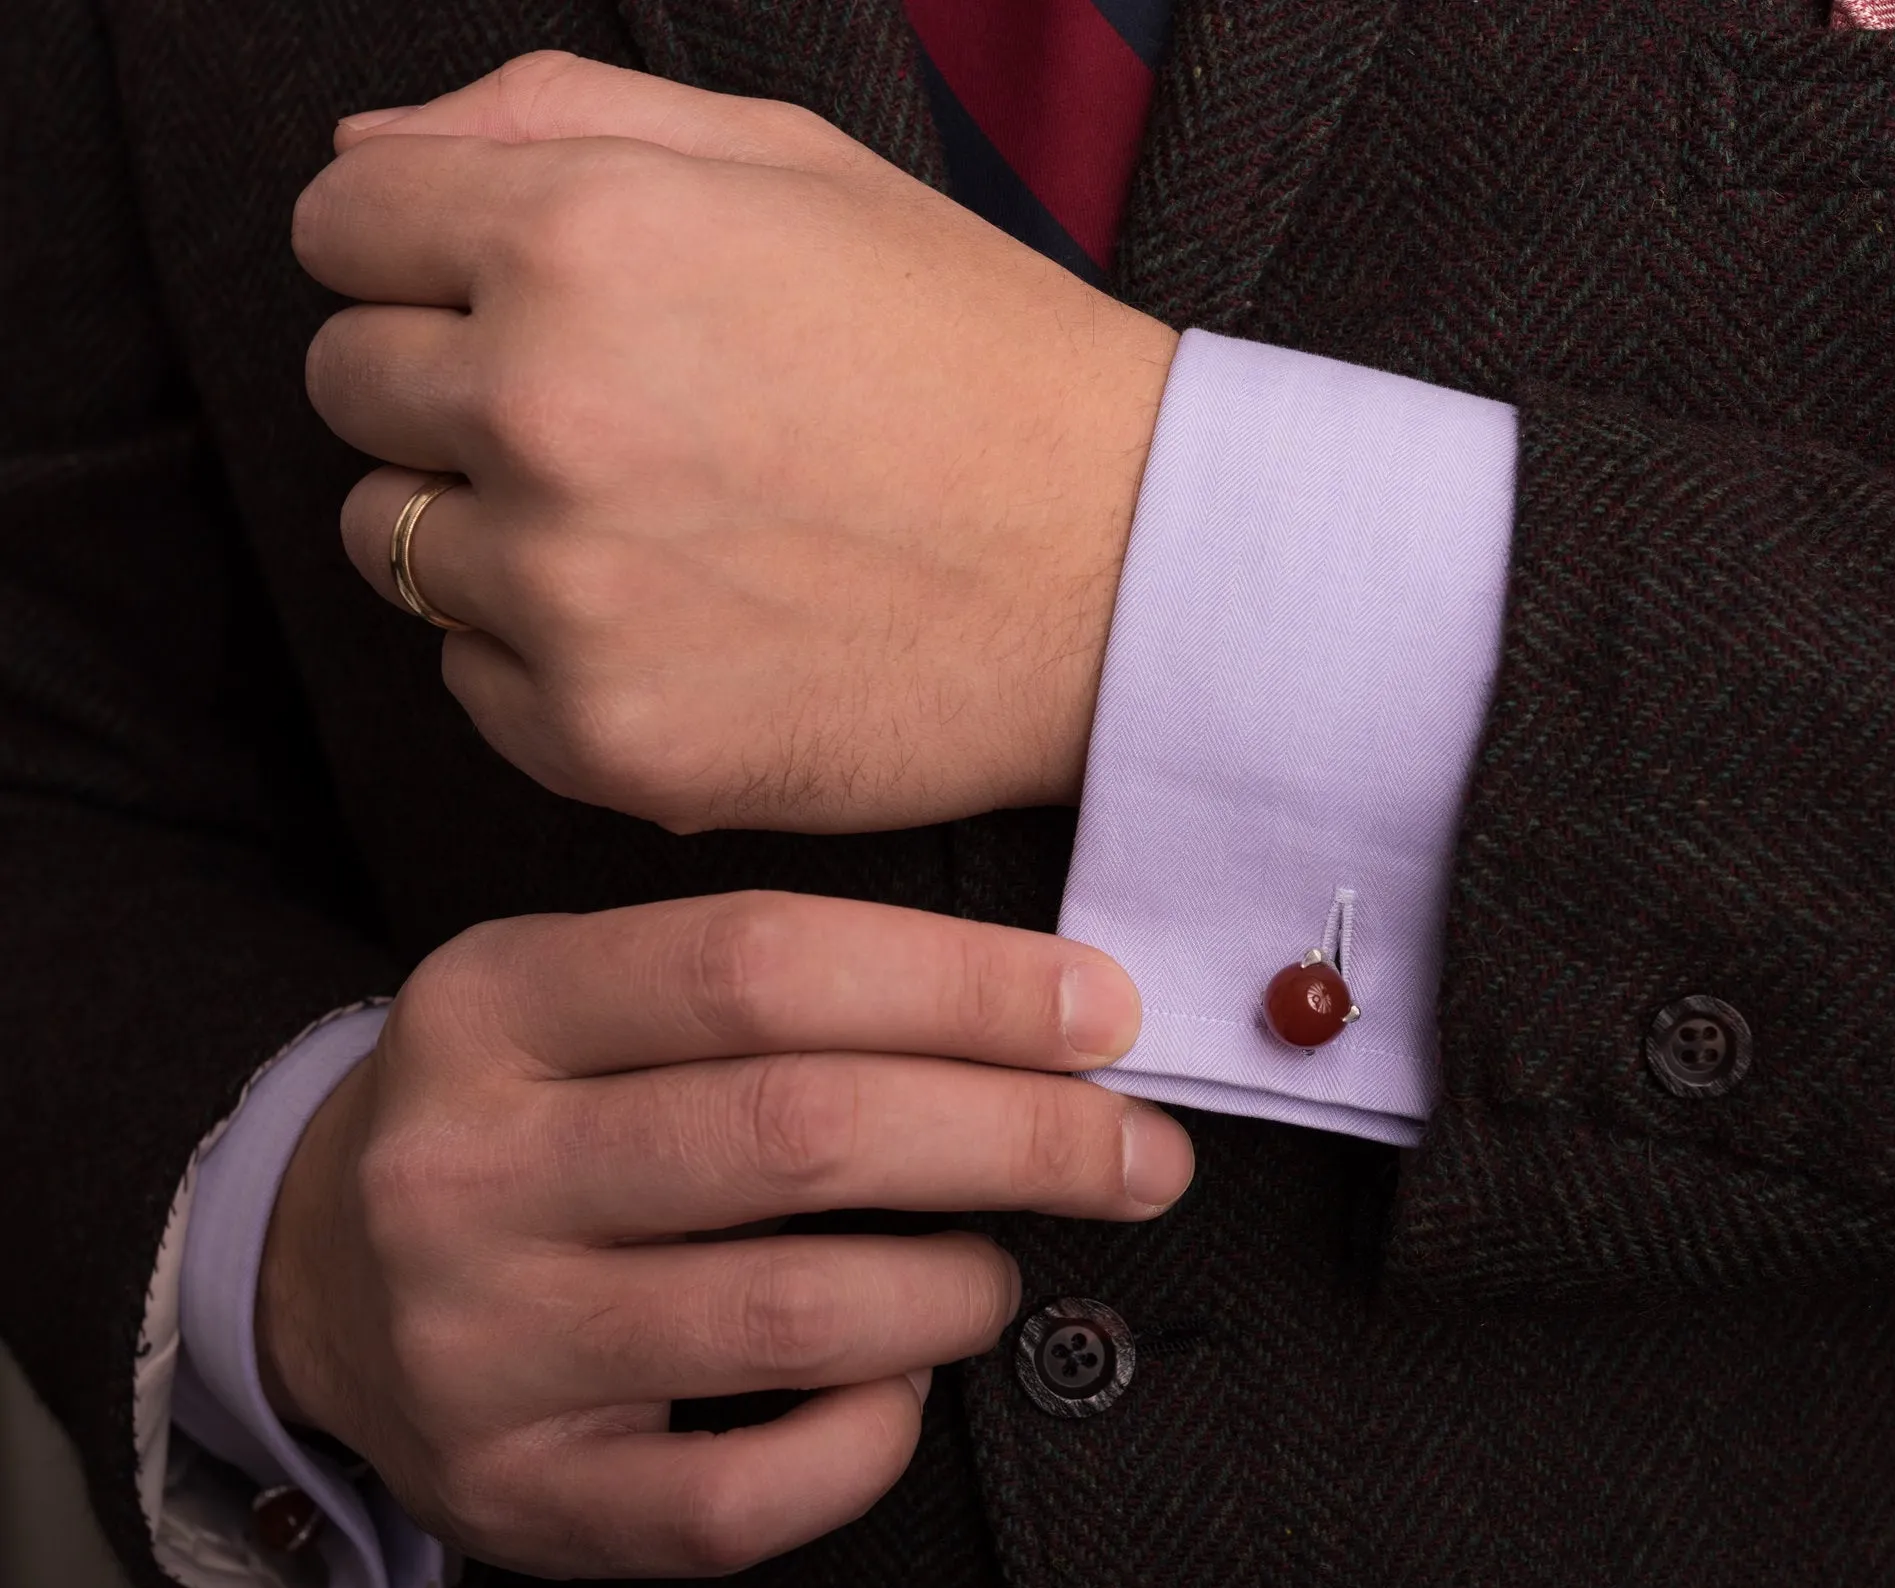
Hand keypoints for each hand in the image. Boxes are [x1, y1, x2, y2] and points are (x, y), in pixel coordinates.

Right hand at [257, 890, 1192, 1576]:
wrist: (318, 1275)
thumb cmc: (530, 1114)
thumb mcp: (591, 996)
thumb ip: (779, 990)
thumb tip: (1050, 1016)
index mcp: (496, 1004)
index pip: (761, 963)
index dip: (963, 983)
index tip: (1106, 1009)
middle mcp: (468, 1169)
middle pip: (800, 1132)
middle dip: (1020, 1136)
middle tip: (1140, 1150)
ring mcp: (480, 1344)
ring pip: (791, 1315)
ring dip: (957, 1287)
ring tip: (997, 1266)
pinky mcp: (515, 1492)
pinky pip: (740, 1496)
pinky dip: (867, 1442)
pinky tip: (901, 1385)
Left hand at [295, 52, 1178, 834]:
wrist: (1129, 574)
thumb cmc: (977, 358)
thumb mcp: (797, 163)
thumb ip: (555, 116)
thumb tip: (364, 152)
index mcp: (583, 236)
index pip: (339, 224)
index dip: (424, 249)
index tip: (513, 292)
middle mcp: (546, 408)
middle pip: (348, 383)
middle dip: (449, 384)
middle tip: (618, 413)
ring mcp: (570, 590)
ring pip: (389, 542)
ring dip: (487, 526)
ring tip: (657, 527)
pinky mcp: (606, 737)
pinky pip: (469, 682)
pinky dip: (545, 658)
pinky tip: (683, 625)